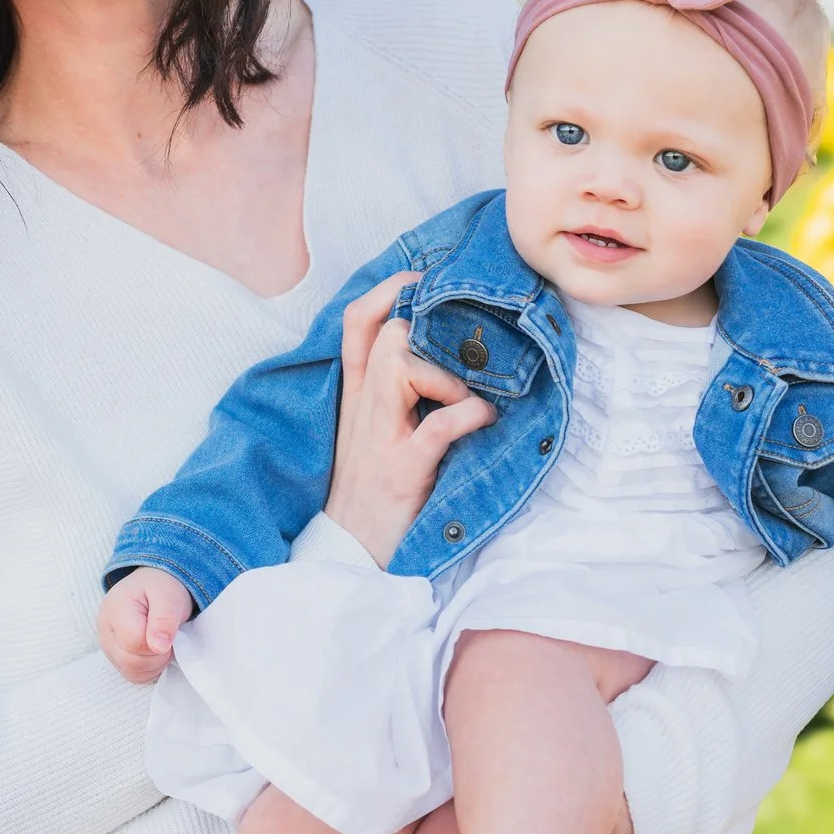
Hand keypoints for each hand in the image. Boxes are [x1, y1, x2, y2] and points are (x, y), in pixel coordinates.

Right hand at [97, 567, 192, 684]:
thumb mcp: (168, 594)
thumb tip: (159, 647)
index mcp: (115, 609)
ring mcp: (108, 647)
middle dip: (157, 655)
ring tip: (162, 642)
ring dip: (155, 663)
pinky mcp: (116, 658)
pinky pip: (134, 676)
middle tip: (168, 636)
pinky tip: (155, 651)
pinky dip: (150, 668)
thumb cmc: (161, 587)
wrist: (155, 585)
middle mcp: (105, 631)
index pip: (135, 643)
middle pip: (131, 662)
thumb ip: (164, 618)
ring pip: (132, 672)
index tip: (170, 630)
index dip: (158, 643)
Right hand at [327, 271, 496, 564]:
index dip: (391, 290)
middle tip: (463, 357)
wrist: (348, 553)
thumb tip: (445, 351)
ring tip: (467, 400)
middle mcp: (362, 408)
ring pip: (400, 366)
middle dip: (430, 334)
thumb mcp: (372, 430)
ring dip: (445, 376)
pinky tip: (485, 422)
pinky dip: (468, 415)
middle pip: (387, 335)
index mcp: (356, 395)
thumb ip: (392, 390)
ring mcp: (379, 439)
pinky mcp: (402, 472)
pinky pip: (437, 427)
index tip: (428, 279)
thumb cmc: (371, 490)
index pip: (358, 322)